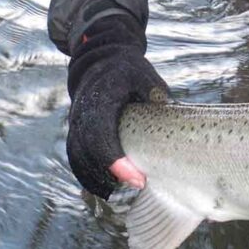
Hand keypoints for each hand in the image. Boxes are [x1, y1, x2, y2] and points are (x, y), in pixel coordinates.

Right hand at [66, 13, 167, 198]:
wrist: (100, 61)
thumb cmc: (126, 70)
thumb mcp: (144, 74)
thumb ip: (155, 93)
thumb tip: (173, 112)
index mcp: (99, 100)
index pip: (102, 136)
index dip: (116, 161)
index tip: (137, 177)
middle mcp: (81, 114)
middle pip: (89, 152)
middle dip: (111, 173)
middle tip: (140, 183)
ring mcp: (75, 124)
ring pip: (79, 159)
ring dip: (99, 178)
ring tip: (126, 187)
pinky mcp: (75, 132)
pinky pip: (77, 158)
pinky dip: (89, 174)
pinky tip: (107, 185)